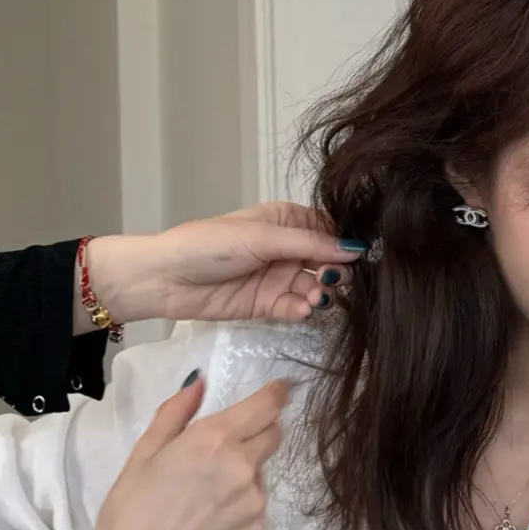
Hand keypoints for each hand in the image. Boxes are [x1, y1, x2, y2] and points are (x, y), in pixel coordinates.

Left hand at [79, 205, 361, 330]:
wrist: (165, 278)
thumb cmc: (209, 245)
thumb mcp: (261, 236)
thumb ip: (309, 243)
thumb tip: (356, 248)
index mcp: (285, 220)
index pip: (328, 228)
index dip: (345, 241)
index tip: (363, 254)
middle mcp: (286, 247)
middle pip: (326, 260)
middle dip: (336, 271)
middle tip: (335, 280)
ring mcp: (278, 277)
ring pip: (314, 286)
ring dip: (318, 293)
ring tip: (314, 298)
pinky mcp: (268, 305)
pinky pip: (295, 307)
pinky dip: (301, 309)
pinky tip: (300, 309)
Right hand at [81, 371, 291, 529]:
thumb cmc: (131, 507)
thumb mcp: (145, 451)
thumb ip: (176, 412)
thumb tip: (200, 383)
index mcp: (214, 439)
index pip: (266, 406)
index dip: (277, 394)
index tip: (281, 389)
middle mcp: (243, 466)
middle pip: (273, 435)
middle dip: (259, 430)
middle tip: (228, 444)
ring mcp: (254, 501)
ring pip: (262, 472)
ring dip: (245, 470)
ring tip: (207, 491)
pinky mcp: (256, 529)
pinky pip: (256, 503)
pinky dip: (241, 502)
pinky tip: (210, 516)